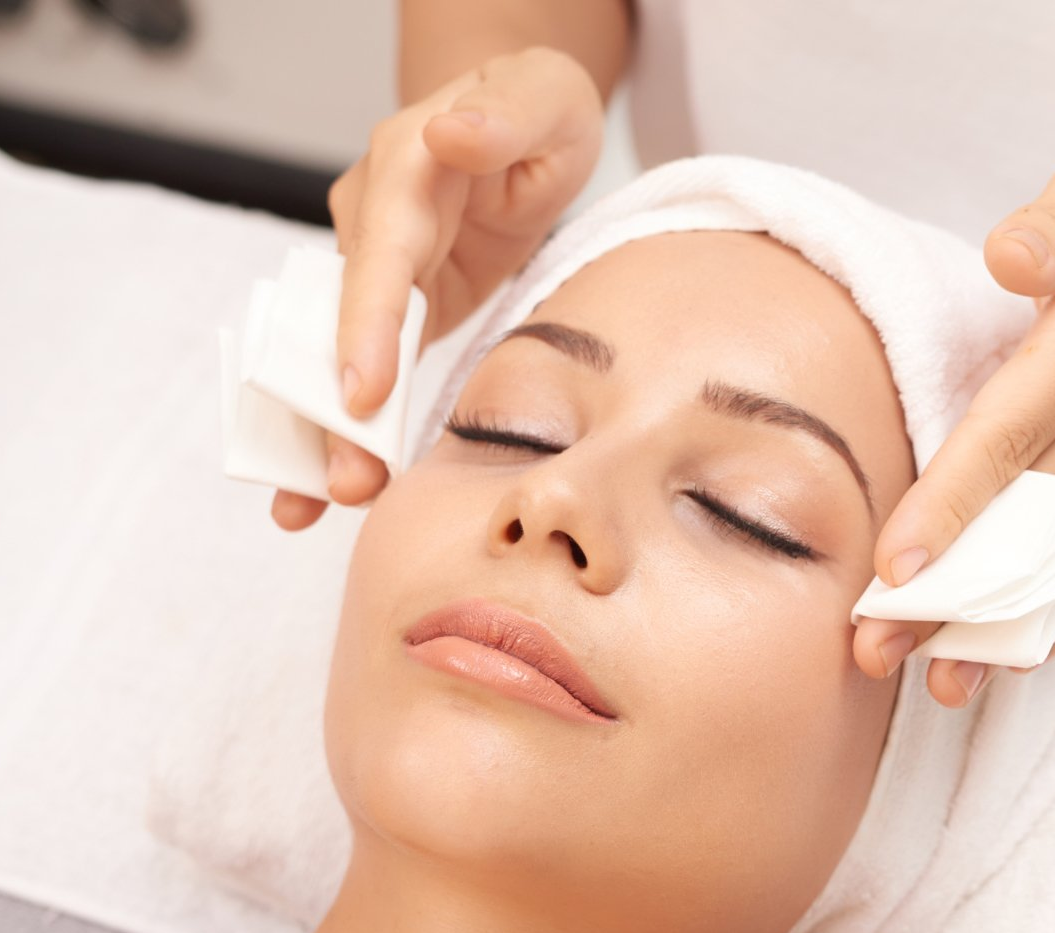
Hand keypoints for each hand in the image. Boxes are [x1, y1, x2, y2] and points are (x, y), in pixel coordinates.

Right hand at [271, 45, 604, 531]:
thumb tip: (449, 132)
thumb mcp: (542, 99)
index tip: (359, 393)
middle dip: (328, 407)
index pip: (381, 253)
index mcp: (405, 169)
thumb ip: (504, 116)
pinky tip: (325, 484)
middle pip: (337, 321)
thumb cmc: (537, 110)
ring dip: (320, 432)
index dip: (365, 323)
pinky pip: (358, 368)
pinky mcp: (390, 302)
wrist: (522, 123)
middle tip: (340, 483)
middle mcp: (372, 220)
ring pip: (332, 354)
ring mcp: (375, 265)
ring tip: (306, 505)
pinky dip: (341, 427)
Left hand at [853, 155, 1054, 707]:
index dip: (951, 504)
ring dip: (985, 628)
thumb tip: (1005, 257)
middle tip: (870, 646)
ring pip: (1052, 566)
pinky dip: (1040, 625)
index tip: (896, 565)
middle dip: (943, 590)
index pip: (1009, 435)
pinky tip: (987, 666)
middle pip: (1016, 521)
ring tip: (923, 678)